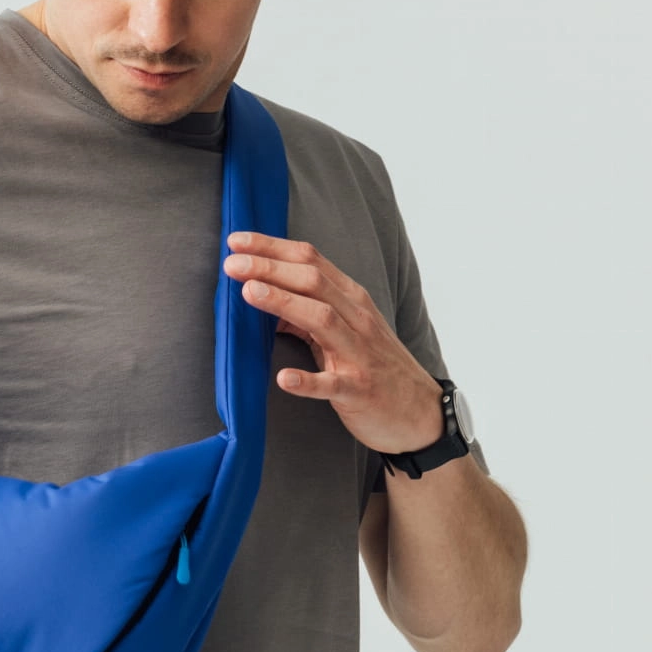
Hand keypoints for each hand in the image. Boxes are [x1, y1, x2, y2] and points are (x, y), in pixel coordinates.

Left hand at [224, 232, 444, 454]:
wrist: (419, 410)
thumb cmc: (376, 364)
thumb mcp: (346, 328)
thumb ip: (308, 308)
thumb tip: (260, 293)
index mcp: (352, 299)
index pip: (311, 261)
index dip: (273, 248)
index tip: (237, 241)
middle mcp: (357, 319)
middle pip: (313, 283)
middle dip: (270, 269)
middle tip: (232, 264)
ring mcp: (359, 354)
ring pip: (322, 320)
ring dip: (284, 304)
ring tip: (249, 293)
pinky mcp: (359, 390)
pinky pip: (332, 384)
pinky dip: (307, 381)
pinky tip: (283, 378)